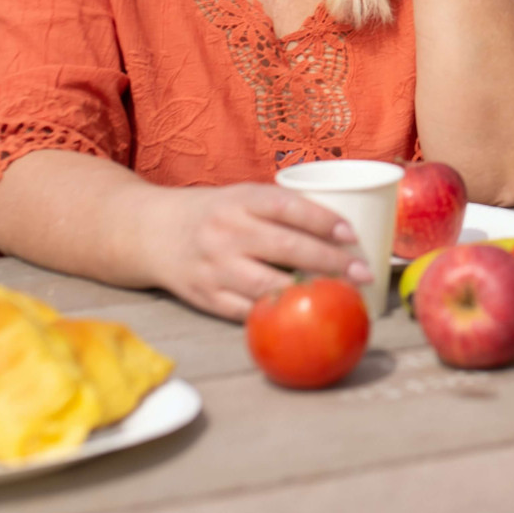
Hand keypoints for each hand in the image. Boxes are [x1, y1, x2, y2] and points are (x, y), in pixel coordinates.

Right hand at [144, 183, 373, 321]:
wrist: (149, 233)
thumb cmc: (213, 213)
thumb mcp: (241, 196)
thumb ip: (281, 209)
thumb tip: (342, 228)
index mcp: (240, 201)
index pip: (287, 206)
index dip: (323, 220)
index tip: (352, 234)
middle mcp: (227, 232)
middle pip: (286, 248)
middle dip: (330, 261)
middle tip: (364, 273)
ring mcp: (215, 267)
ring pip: (268, 285)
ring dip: (308, 293)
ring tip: (340, 296)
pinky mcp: (206, 297)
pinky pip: (247, 311)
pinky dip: (277, 315)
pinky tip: (302, 316)